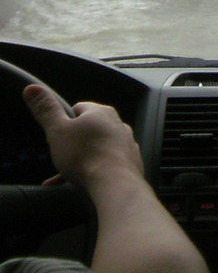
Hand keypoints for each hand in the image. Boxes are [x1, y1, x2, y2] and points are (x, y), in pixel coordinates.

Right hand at [22, 84, 142, 189]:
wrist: (114, 183)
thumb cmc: (84, 155)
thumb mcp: (57, 130)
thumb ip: (46, 109)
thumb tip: (32, 88)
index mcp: (101, 112)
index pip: (79, 108)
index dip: (65, 121)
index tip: (57, 134)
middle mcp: (118, 124)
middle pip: (90, 129)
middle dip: (74, 141)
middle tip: (62, 154)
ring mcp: (127, 143)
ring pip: (98, 147)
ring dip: (83, 158)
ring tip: (69, 171)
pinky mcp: (131, 162)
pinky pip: (108, 163)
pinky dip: (95, 170)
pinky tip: (80, 182)